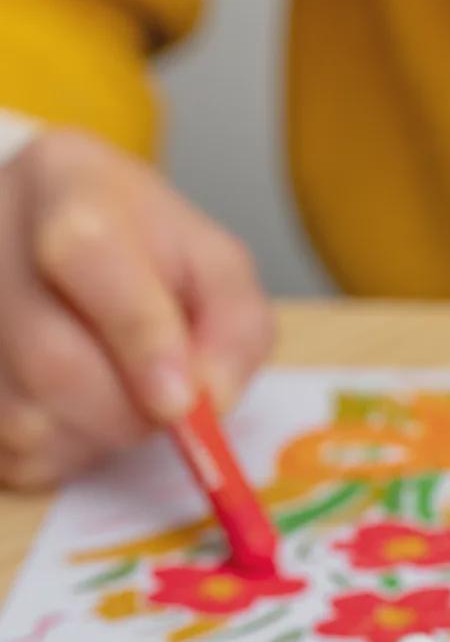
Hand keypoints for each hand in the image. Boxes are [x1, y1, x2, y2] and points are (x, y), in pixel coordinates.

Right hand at [0, 128, 272, 489]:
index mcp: (67, 186)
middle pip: (53, 360)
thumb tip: (212, 397)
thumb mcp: (214, 265)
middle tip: (166, 404)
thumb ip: (235, 325)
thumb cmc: (141, 252)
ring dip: (97, 434)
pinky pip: (17, 454)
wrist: (53, 238)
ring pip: (29, 420)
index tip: (182, 401)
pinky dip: (65, 451)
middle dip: (129, 410)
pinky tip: (75, 405)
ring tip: (114, 386)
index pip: (88, 255)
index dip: (139, 337)